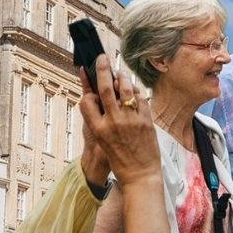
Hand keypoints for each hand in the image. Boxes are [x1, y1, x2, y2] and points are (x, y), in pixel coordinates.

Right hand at [78, 55, 158, 187]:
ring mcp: (130, 120)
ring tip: (119, 71)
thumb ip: (100, 120)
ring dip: (121, 77)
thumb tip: (98, 99)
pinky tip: (132, 88)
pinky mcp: (146, 120)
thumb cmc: (119, 160)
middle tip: (102, 57)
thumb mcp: (102, 141)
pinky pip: (140, 98)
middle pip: (105, 89)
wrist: (140, 176)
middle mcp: (113, 122)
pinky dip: (135, 91)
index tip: (89, 81)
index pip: (87, 101)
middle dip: (102, 70)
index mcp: (98, 129)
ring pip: (124, 89)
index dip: (87, 90)